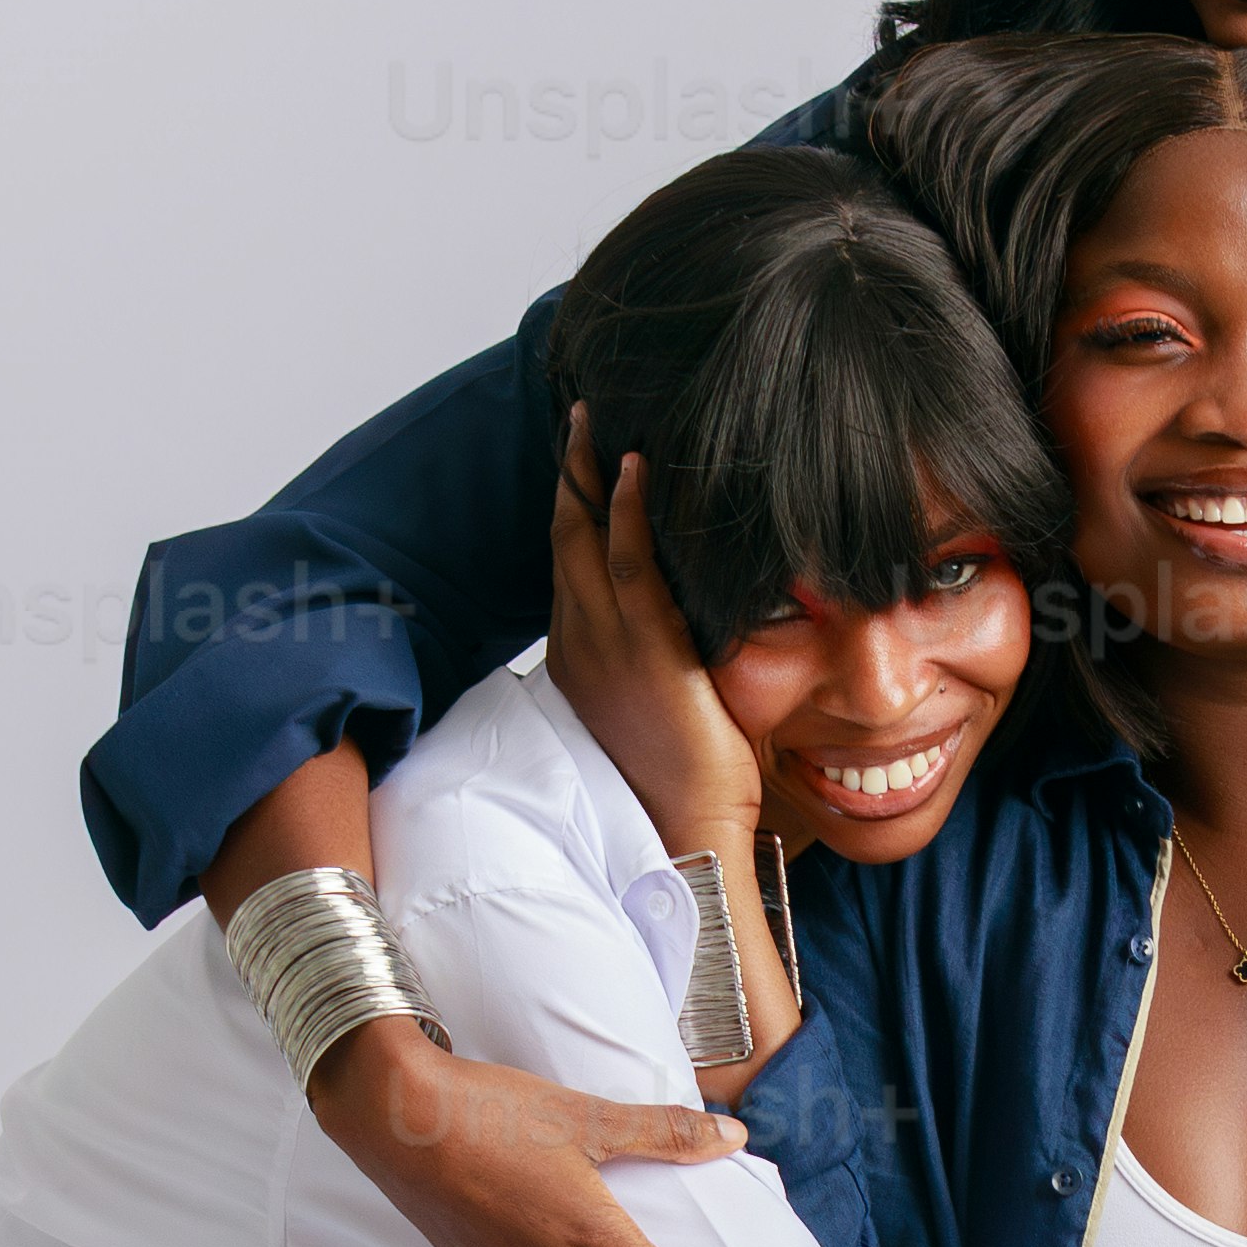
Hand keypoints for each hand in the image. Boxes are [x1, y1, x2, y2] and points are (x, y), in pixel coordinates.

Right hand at [549, 426, 764, 867]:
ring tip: (597, 417)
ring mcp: (606, 643)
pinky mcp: (644, 649)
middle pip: (563, 536)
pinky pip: (628, 563)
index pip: (568, 563)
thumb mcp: (655, 708)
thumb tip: (681, 635)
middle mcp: (579, 641)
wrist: (683, 831)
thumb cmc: (679, 782)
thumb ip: (655, 661)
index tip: (579, 461)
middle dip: (569, 472)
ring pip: (584, 537)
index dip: (571, 507)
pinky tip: (634, 466)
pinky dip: (626, 510)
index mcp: (579, 655)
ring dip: (589, 471)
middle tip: (579, 415)